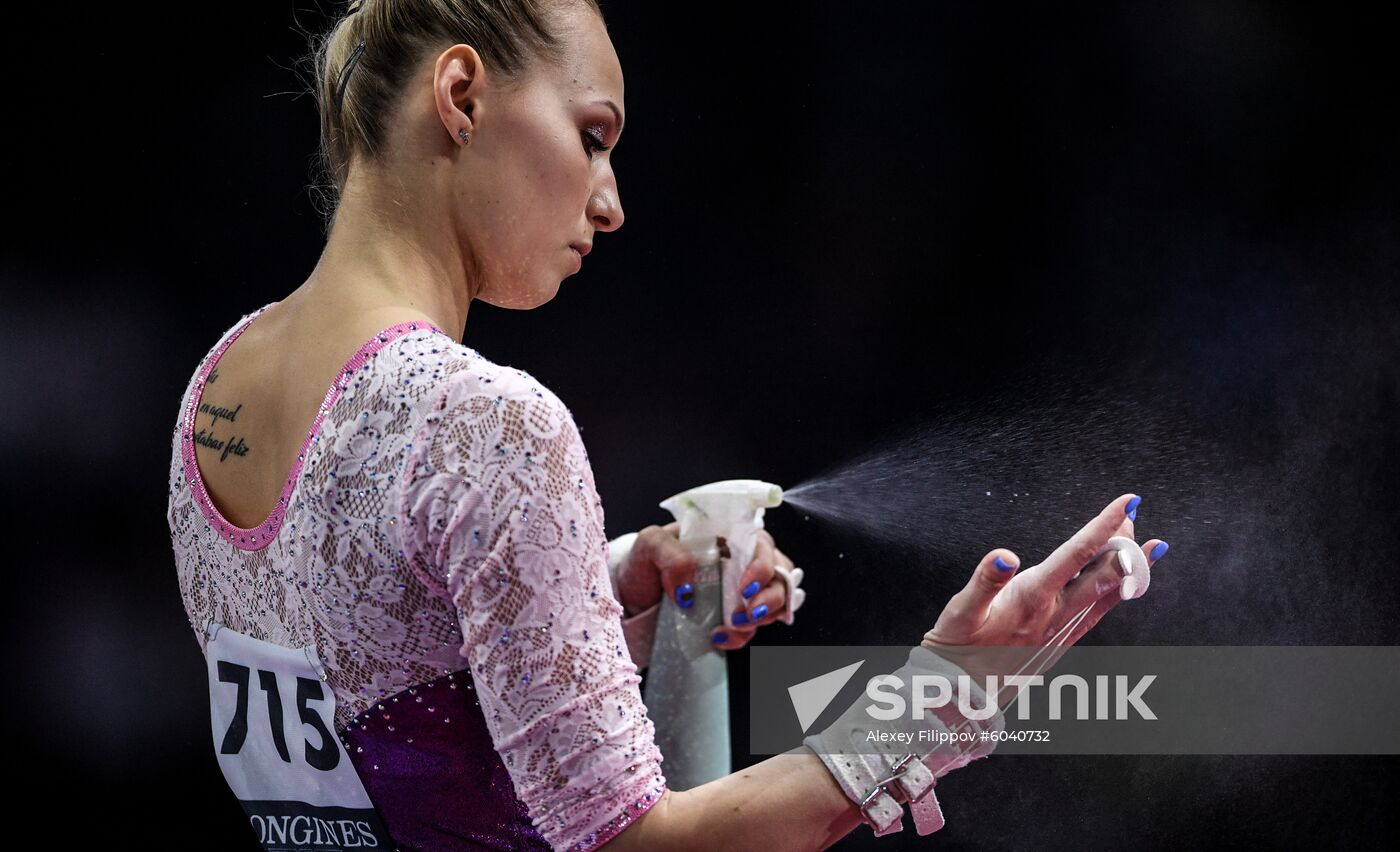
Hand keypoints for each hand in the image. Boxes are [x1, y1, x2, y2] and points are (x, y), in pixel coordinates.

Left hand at [615, 522, 798, 650]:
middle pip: (778, 571)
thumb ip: (670, 555)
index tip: (745, 587)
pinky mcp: (736, 614)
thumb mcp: (648, 546)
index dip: (763, 564)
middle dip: (770, 595)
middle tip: (747, 613)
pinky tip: (721, 639)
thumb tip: (690, 587)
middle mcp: (740, 560)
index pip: (760, 542)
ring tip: (733, 627)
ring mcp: (741, 588)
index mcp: (725, 536)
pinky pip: (756, 625)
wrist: (632, 601)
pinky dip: (745, 635)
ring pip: (777, 598)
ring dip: (764, 615)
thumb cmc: (644, 565)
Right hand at [920, 493, 1169, 682]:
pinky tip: (1124, 584)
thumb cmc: (957, 649)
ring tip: (1152, 545)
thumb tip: (1004, 555)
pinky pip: (1099, 612)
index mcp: (1033, 598)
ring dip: (1130, 568)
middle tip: (1133, 513)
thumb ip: (984, 582)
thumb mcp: (960, 613)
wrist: (960, 695)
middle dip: (1122, 541)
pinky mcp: (1061, 641)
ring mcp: (1062, 630)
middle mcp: (1055, 614)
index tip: (1129, 502)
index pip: (1077, 553)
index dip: (1105, 524)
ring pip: (1107, 594)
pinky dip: (1118, 592)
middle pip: (1102, 572)